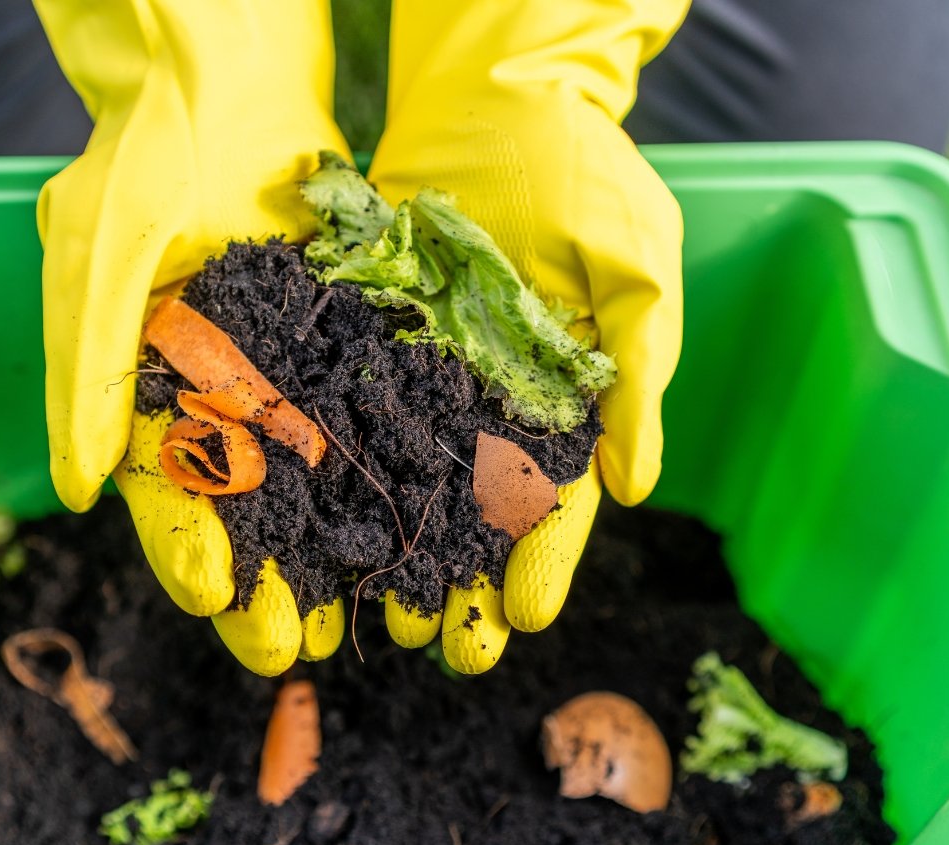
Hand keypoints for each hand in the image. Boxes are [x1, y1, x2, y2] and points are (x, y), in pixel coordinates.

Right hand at [35, 0, 348, 673]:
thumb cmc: (140, 160)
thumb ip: (85, 372)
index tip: (214, 604)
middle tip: (293, 650)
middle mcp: (215, 396)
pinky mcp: (343, 345)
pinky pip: (375, 420)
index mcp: (145, 390)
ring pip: (318, 483)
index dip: (184, 549)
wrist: (218, 71)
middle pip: (244, 512)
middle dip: (267, 582)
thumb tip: (75, 492)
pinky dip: (400, 475)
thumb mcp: (99, 255)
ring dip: (340, 553)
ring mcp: (282, 374)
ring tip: (370, 620)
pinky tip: (433, 528)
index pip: (159, 491)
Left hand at [368, 0, 688, 672]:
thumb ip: (639, 372)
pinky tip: (308, 530)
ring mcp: (423, 380)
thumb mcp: (634, 263)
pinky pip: (342, 418)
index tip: (526, 617)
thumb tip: (639, 486)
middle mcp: (490, 404)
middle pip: (474, 513)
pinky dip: (327, 475)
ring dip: (389, 553)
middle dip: (462, 582)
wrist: (493, 94)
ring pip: (402, 484)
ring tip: (370, 617)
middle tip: (443, 647)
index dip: (546, 557)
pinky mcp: (364, 347)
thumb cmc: (581, 169)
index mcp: (564, 398)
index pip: (560, 495)